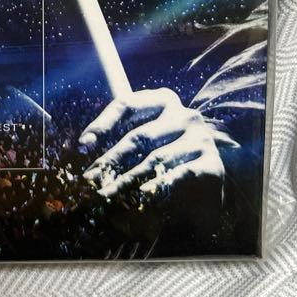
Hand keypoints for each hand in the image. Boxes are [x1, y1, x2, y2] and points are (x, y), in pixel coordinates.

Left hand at [78, 87, 235, 198]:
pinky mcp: (212, 164)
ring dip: (127, 179)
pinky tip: (141, 197)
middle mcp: (184, 115)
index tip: (84, 143)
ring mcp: (201, 138)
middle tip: (90, 178)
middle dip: (110, 160)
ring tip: (107, 193)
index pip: (127, 104)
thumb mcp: (145, 141)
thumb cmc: (168, 155)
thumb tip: (85, 144)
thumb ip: (120, 138)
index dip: (103, 123)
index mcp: (163, 100)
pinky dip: (157, 186)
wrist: (209, 183)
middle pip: (139, 136)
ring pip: (155, 159)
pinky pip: (178, 175)